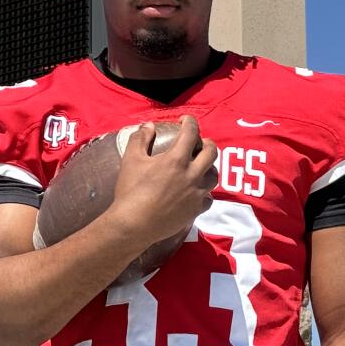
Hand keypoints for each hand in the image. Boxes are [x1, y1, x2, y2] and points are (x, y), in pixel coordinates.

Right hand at [107, 116, 218, 248]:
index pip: (191, 132)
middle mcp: (192, 174)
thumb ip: (140, 139)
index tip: (184, 121)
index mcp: (176, 159)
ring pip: (214, 175)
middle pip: (212, 152)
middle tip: (196, 143)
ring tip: (199, 166)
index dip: (190, 122)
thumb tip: (148, 126)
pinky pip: (208, 198)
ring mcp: (197, 194)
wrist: (134, 224)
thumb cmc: (131, 190)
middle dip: (206, 142)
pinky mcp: (196, 210)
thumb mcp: (131, 160)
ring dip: (208, 167)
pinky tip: (196, 191)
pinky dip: (204, 192)